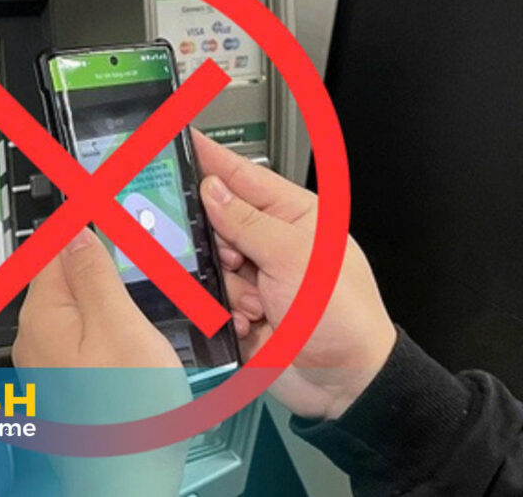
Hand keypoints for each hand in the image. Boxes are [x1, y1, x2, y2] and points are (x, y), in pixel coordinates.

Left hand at [13, 228, 188, 496]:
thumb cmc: (125, 416)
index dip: (81, 220)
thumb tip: (74, 228)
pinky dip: (108, 322)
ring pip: (77, 307)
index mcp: (44, 315)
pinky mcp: (69, 384)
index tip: (101, 198)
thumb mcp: (121, 328)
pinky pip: (85, 336)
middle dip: (95, 255)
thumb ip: (96, 275)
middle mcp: (36, 338)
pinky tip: (134, 327)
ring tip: (139, 277)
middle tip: (130, 237)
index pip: (53, 246)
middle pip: (64, 276)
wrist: (124, 483)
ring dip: (105, 289)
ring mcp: (50, 364)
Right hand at [194, 131, 396, 419]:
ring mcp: (257, 277)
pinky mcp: (241, 310)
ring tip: (258, 303)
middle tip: (236, 260)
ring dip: (229, 287)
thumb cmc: (343, 316)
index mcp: (295, 215)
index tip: (178, 137)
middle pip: (217, 222)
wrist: (345, 384)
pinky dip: (225, 313)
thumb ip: (247, 222)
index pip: (243, 176)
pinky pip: (210, 300)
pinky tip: (251, 323)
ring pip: (210, 264)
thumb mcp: (295, 257)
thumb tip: (213, 190)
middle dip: (219, 243)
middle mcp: (272, 243)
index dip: (211, 159)